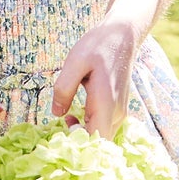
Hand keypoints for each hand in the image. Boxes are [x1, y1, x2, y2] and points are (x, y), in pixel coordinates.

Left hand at [52, 17, 136, 137]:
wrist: (122, 35)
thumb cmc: (98, 46)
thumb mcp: (74, 63)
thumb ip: (63, 89)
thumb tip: (57, 113)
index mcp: (106, 104)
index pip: (97, 140)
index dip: (80, 144)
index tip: (62, 134)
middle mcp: (116, 113)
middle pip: (99, 141)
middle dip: (79, 140)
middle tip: (61, 124)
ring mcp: (119, 111)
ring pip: (101, 135)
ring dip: (83, 132)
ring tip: (67, 117)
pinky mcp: (118, 108)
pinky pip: (103, 126)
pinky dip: (89, 125)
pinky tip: (75, 113)